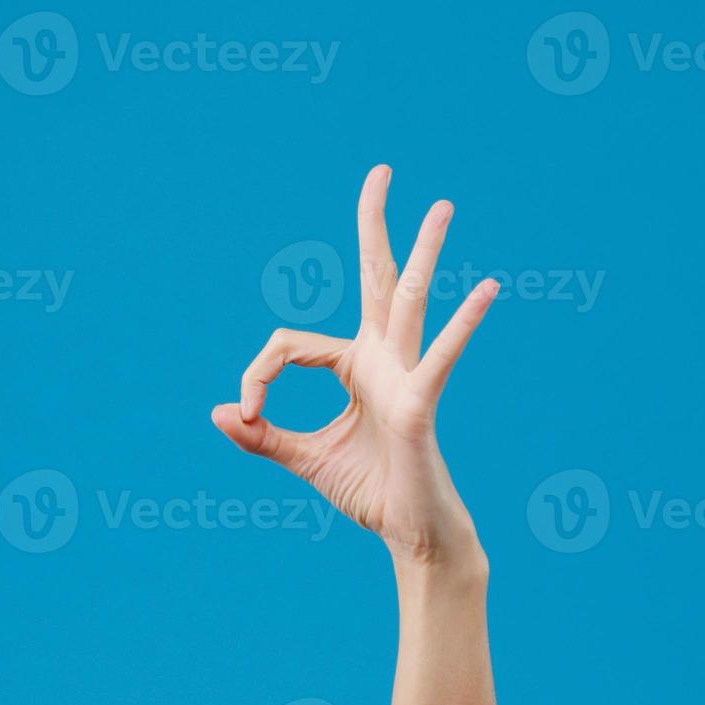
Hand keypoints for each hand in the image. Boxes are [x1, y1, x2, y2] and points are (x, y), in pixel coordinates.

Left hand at [211, 165, 498, 567]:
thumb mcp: (302, 459)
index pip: (289, 343)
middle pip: (375, 277)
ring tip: (442, 205)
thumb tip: (219, 411)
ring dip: (424, 251)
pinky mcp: (420, 404)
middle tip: (382, 170)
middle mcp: (381, 358)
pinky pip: (439, 358)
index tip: (248, 414)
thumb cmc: (369, 491)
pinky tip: (486, 290)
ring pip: (409, 301)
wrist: (410, 535)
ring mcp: (404, 376)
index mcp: (353, 365)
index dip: (257, 375)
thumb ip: (263, 435)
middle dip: (373, 224)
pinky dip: (463, 325)